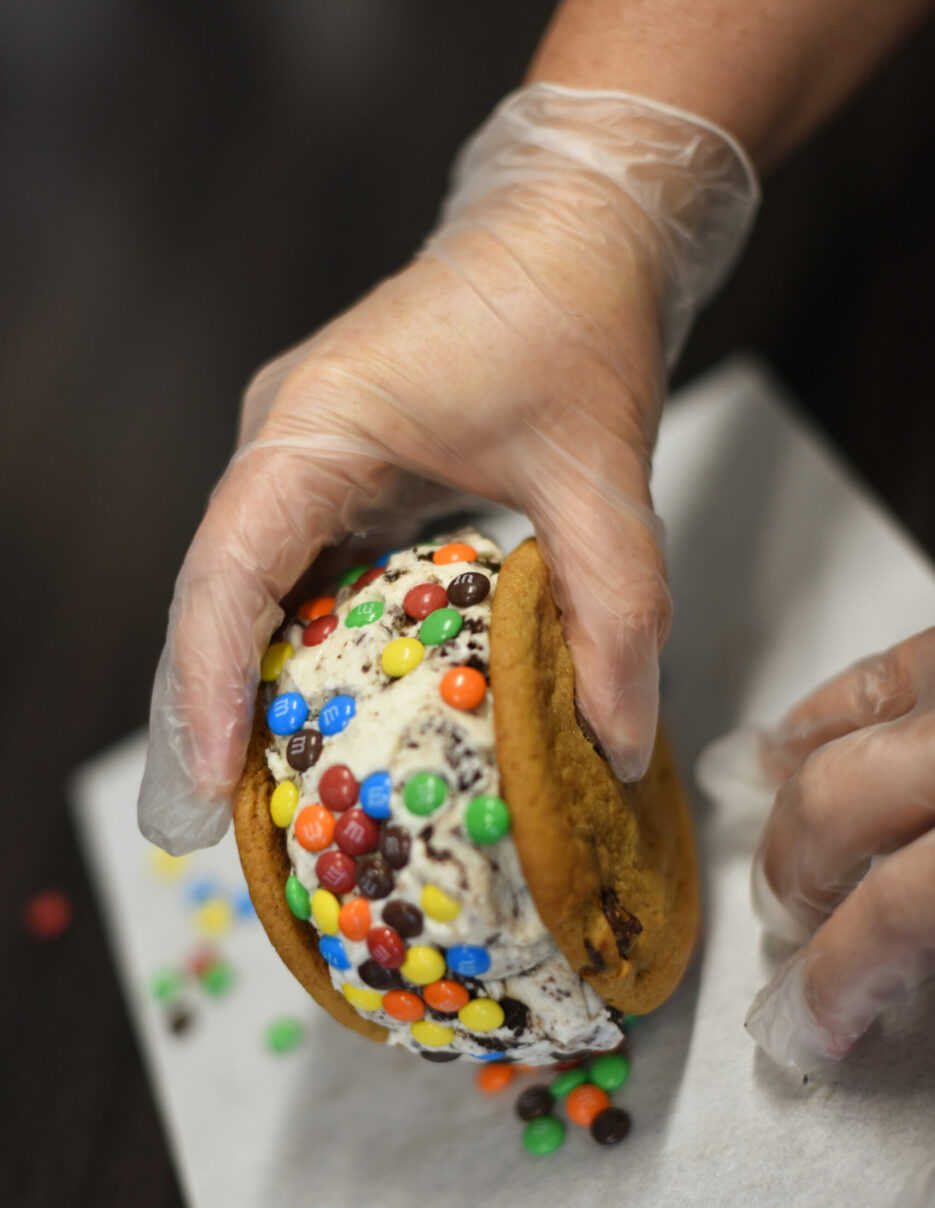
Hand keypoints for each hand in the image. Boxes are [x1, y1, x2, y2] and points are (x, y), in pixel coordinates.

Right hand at [139, 84, 756, 853]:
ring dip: (250, 680)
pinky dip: (301, 644)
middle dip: (213, 703)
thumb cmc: (574, 313)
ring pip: (248, 587)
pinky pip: (295, 570)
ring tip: (261, 787)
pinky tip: (328, 711)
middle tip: (223, 816)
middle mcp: (284, 439)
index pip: (227, 568)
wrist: (573, 224)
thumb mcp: (602, 473)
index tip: (215, 772)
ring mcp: (302, 454)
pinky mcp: (335, 469)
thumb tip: (617, 744)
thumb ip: (615, 610)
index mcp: (316, 425)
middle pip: (216, 591)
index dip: (208, 678)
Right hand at [707, 628, 934, 1069]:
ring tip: (787, 857)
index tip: (814, 1026)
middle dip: (798, 891)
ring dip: (795, 807)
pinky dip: (817, 719)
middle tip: (799, 936)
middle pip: (830, 820)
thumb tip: (907, 975)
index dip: (837, 984)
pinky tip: (790, 745)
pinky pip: (872, 675)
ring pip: (835, 742)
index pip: (887, 919)